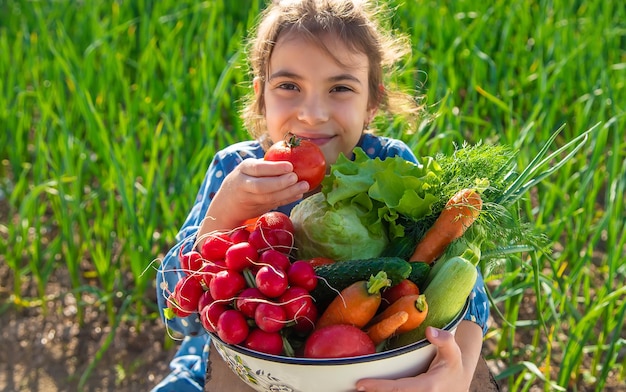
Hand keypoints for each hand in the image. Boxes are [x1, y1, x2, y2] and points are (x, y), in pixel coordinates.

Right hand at [199, 158, 308, 234]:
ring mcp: (250, 199)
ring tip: (304, 186)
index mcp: (243, 170)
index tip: (290, 166)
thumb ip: (265, 166)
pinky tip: (299, 195)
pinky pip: (274, 204)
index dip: (274, 168)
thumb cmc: (244, 179)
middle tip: (297, 178)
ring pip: (269, 198)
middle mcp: (244, 185)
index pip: (258, 169)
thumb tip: (293, 153)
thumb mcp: (249, 169)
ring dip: (288, 193)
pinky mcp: (256, 209)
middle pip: (262, 186)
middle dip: (281, 183)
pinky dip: (287, 200)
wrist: (226, 204)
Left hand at [355, 322, 481, 391]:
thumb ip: (444, 340)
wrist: (460, 383)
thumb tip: (429, 330)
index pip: (399, 388)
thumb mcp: (454, 352)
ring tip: (355, 390)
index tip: (360, 384)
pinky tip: (370, 390)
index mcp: (428, 387)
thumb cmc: (454, 365)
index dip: (379, 387)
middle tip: (351, 388)